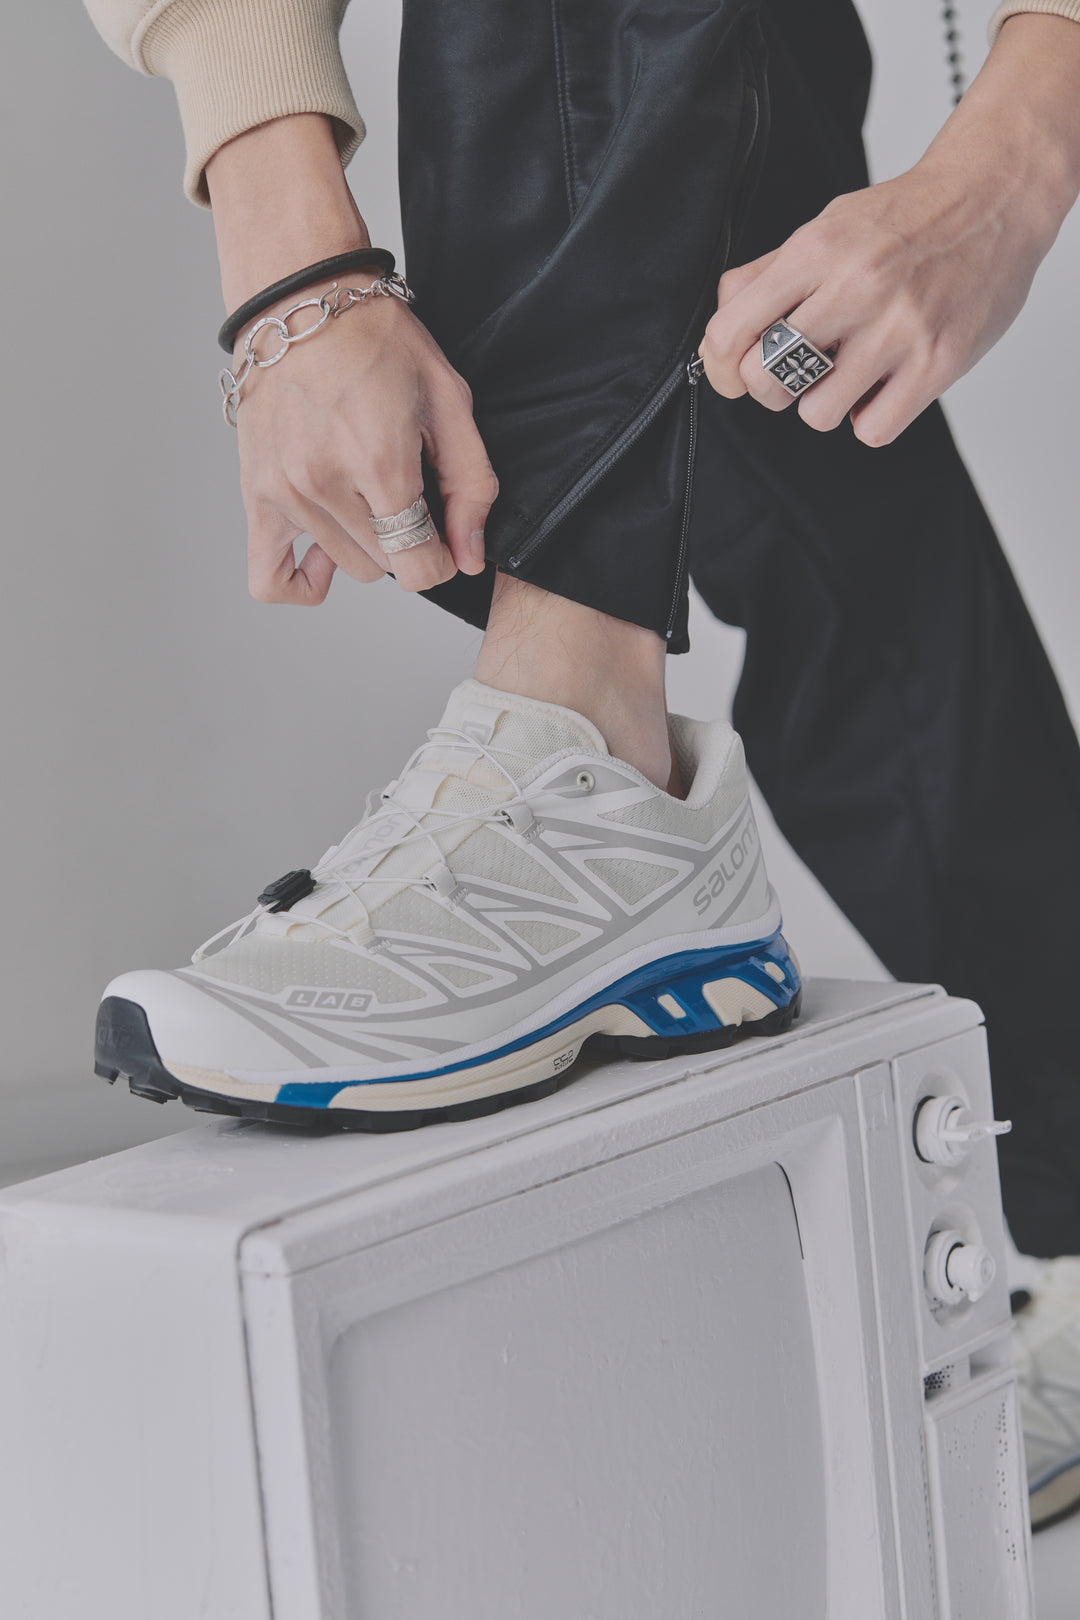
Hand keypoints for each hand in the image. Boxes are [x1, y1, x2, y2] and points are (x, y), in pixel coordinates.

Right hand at [207, 114, 497, 604]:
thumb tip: (469, 557)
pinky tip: (322, 557)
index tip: (441, 531)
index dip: (441, 557)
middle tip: (402, 487)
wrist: (300, 302)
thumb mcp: (449, 401)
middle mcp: (326, 486)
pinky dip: (300, 583)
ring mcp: (285, 493)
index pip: (419, 567)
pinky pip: (268, 578)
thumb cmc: (376, 340)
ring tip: (365, 493)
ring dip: (365, 544)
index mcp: (380, 463)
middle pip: (386, 567)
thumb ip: (470, 486)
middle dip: (405, 538)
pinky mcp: (256, 494)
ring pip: (345, 566)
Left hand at [699, 13, 1079, 447]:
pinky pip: (873, 430)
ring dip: (824, 403)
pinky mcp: (936, 363)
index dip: (722, 364)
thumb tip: (722, 322)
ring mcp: (898, 329)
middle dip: (770, 387)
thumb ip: (769, 272)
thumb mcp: (826, 225)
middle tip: (796, 371)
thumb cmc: (906, 218)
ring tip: (848, 374)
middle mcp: (854, 289)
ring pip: (817, 414)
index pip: (730, 331)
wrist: (994, 199)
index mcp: (816, 252)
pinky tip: (882, 387)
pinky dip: (871, 417)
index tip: (733, 370)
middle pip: (766, 379)